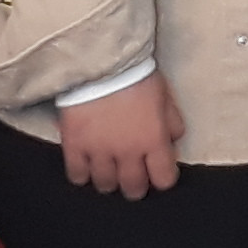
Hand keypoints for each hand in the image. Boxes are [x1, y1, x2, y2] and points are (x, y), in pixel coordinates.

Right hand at [58, 73, 184, 197]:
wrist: (100, 59)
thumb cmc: (135, 73)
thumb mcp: (164, 94)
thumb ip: (171, 121)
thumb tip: (173, 140)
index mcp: (153, 140)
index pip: (163, 179)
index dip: (162, 178)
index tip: (158, 172)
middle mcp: (128, 152)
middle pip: (133, 188)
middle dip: (135, 186)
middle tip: (132, 177)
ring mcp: (99, 151)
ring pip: (105, 185)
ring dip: (109, 181)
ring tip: (108, 171)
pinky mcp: (74, 145)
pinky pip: (77, 175)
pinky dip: (82, 174)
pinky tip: (85, 166)